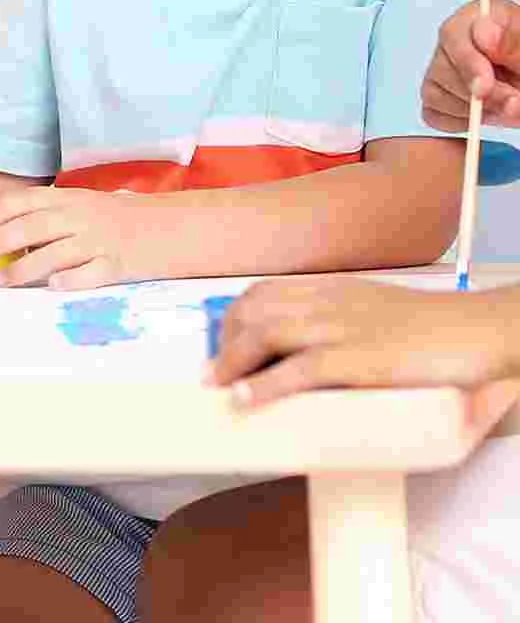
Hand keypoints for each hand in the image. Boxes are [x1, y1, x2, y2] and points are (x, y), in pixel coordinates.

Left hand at [0, 185, 148, 289]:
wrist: (171, 227)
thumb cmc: (120, 218)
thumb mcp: (84, 205)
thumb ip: (51, 214)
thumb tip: (7, 232)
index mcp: (69, 198)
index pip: (25, 201)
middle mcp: (80, 217)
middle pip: (31, 227)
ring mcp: (98, 241)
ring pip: (53, 253)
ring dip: (24, 268)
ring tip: (4, 279)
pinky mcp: (116, 265)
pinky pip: (88, 274)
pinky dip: (69, 280)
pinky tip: (52, 287)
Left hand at [212, 280, 519, 418]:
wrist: (474, 329)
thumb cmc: (431, 326)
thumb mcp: (375, 311)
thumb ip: (343, 321)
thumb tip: (316, 350)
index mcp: (332, 290)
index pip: (265, 293)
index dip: (236, 316)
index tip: (223, 340)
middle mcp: (328, 302)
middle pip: (255, 311)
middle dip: (226, 341)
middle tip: (215, 372)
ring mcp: (341, 329)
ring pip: (266, 334)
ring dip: (234, 362)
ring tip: (219, 387)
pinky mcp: (358, 359)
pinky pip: (299, 370)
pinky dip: (265, 385)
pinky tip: (246, 399)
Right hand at [423, 0, 519, 130]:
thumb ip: (514, 42)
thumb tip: (485, 34)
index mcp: (482, 17)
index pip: (453, 34)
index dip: (468, 62)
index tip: (485, 86)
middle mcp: (457, 40)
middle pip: (441, 67)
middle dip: (478, 94)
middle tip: (513, 104)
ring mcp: (445, 68)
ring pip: (434, 92)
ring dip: (472, 110)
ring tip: (509, 109)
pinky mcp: (442, 95)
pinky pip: (433, 112)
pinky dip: (458, 121)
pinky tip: (487, 114)